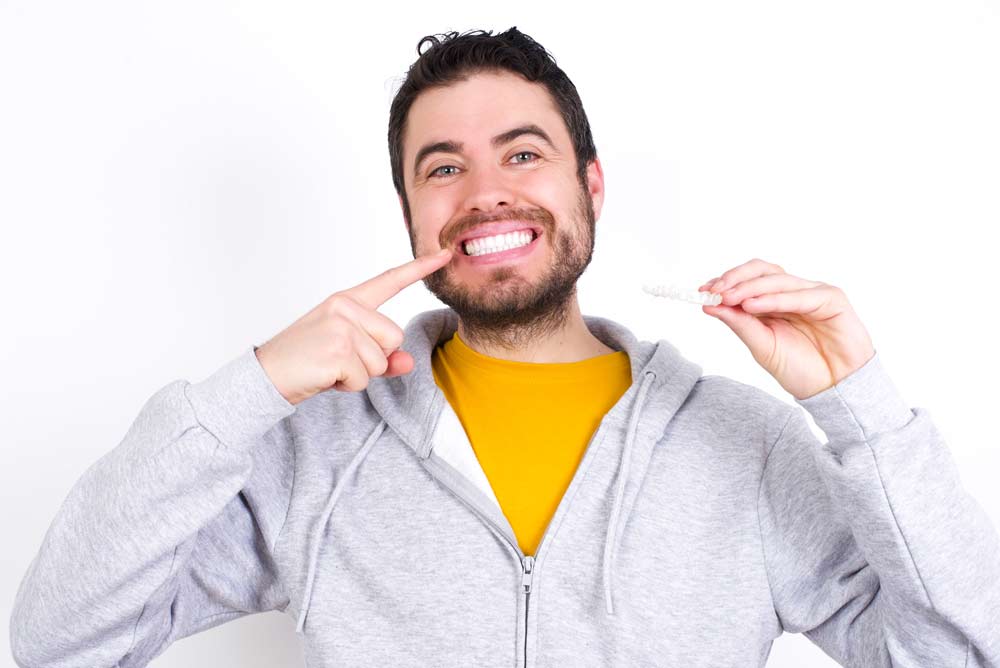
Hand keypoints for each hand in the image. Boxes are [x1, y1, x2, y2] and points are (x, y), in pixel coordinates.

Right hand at [254, 248, 453, 404]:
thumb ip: (381, 356)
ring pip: (381, 361)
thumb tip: (408, 362)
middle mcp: (345, 307)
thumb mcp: (347, 355)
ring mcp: (341, 326)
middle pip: (393, 338)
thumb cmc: (305, 362)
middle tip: (338, 360)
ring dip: (358, 374)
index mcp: (347, 301)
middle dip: (373, 359)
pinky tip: (324, 375)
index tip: (445, 254)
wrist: (264, 376)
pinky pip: (364, 378)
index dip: (419, 268)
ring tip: (329, 367)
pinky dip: (347, 385)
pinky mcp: (337, 349)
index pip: (389, 281)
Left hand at [699, 258, 875, 399]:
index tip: (702, 290)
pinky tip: (753, 305)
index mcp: (774, 302)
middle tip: (715, 290)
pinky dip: (775, 299)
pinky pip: (801, 295)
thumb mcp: (762, 347)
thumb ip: (739, 324)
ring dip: (750, 287)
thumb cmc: (801, 370)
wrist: (833, 390)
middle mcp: (792, 293)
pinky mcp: (832, 300)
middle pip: (761, 271)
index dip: (725, 282)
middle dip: (735, 278)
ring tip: (729, 298)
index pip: (747, 280)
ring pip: (778, 279)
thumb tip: (710, 305)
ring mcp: (812, 293)